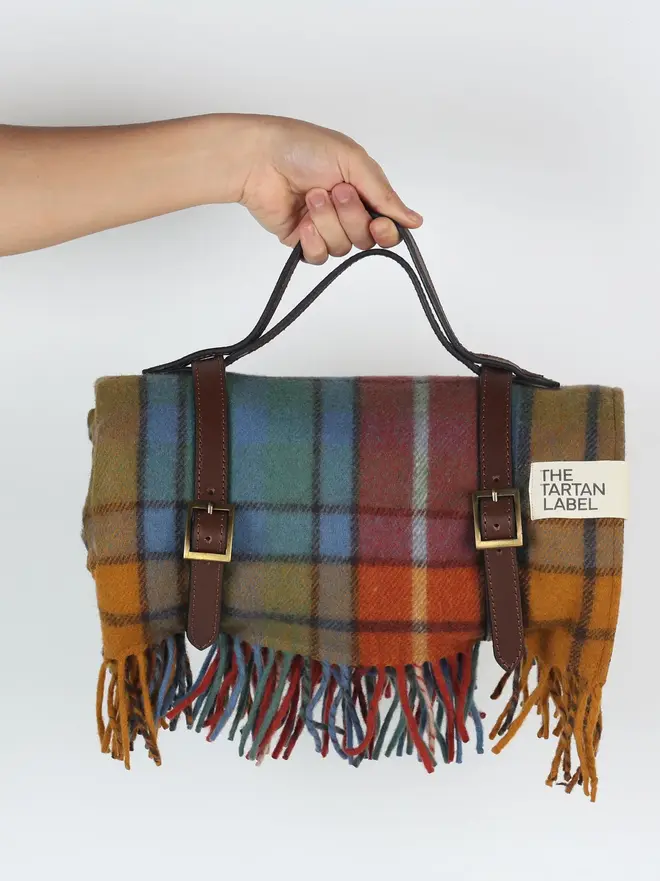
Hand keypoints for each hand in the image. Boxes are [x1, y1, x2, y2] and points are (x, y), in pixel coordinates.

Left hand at [232, 115, 422, 263]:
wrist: (260, 159)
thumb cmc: (304, 149)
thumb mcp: (353, 162)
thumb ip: (385, 195)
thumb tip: (415, 221)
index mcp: (363, 191)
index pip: (386, 225)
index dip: (386, 231)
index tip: (379, 223)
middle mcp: (346, 212)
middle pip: (365, 238)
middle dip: (351, 217)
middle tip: (336, 192)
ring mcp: (324, 228)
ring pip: (343, 247)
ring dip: (328, 221)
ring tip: (312, 197)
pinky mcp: (302, 242)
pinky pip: (320, 257)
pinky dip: (313, 239)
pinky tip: (303, 221)